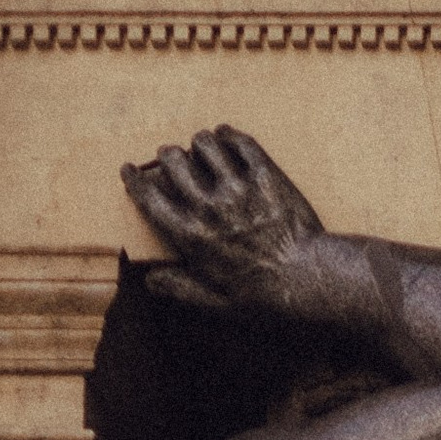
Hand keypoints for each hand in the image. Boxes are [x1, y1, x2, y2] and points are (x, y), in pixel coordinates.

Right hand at [120, 126, 338, 322]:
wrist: (310, 281)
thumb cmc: (264, 298)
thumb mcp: (217, 304)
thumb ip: (181, 289)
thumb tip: (150, 280)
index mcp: (190, 235)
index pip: (149, 197)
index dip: (135, 179)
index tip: (130, 169)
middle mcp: (209, 205)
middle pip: (173, 160)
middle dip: (168, 156)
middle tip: (173, 158)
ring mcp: (238, 187)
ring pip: (204, 142)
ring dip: (200, 143)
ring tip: (203, 148)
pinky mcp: (266, 175)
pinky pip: (240, 141)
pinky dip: (230, 135)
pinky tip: (228, 137)